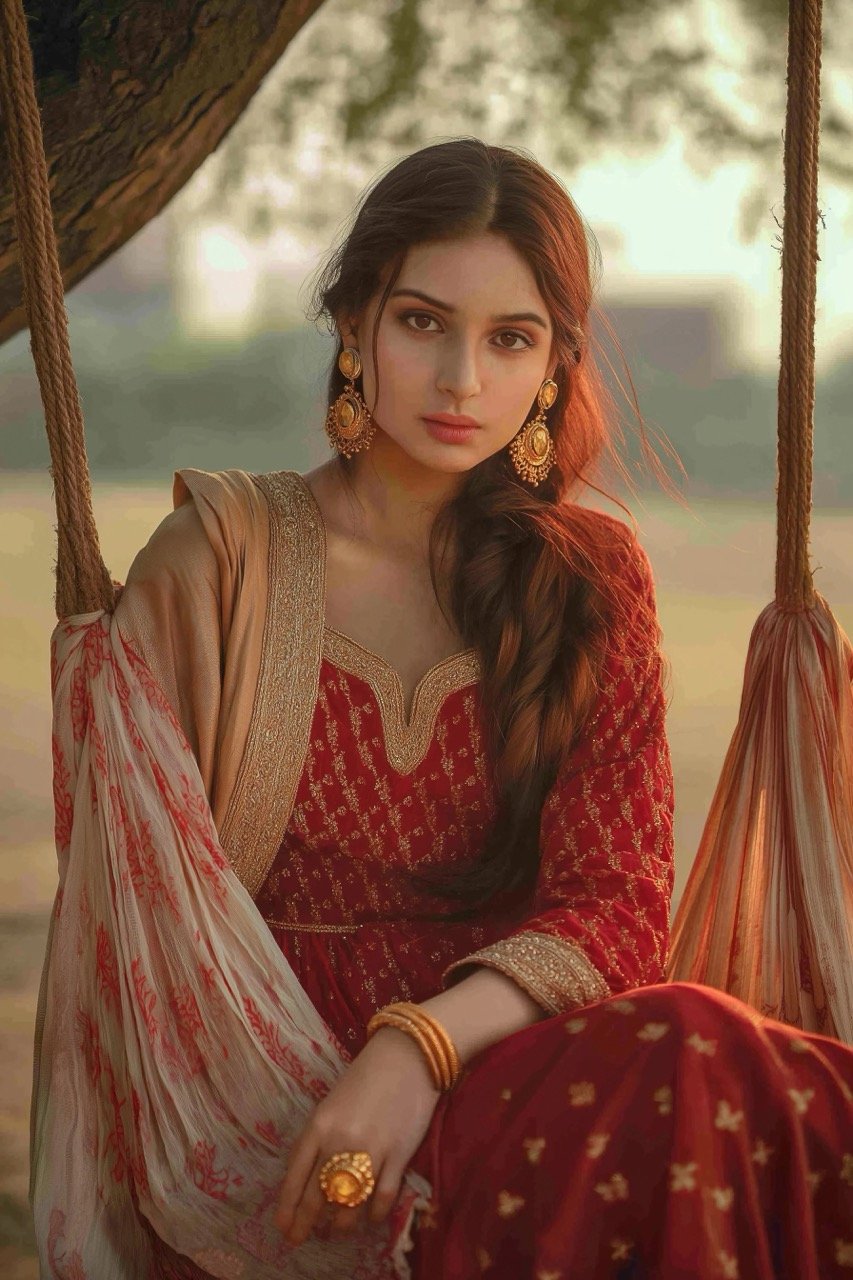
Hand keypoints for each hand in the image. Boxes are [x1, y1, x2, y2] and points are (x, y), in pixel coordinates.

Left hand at [274, 1025, 440, 1246]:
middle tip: (300, 1239)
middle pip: (318, 1195)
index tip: (282, 1226)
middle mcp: (340, 1141)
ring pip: (349, 1204)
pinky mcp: (399, 1155)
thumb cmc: (367, 1076)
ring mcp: (370, 1150)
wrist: (408, 1055)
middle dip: (306, 1223)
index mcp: (319, 1125)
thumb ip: (320, 1137)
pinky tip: (370, 1218)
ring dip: (341, 1224)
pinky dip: (374, 1214)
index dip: (287, 1205)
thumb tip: (311, 1176)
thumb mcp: (332, 1104)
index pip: (295, 1175)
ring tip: (337, 1231)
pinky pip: (381, 1197)